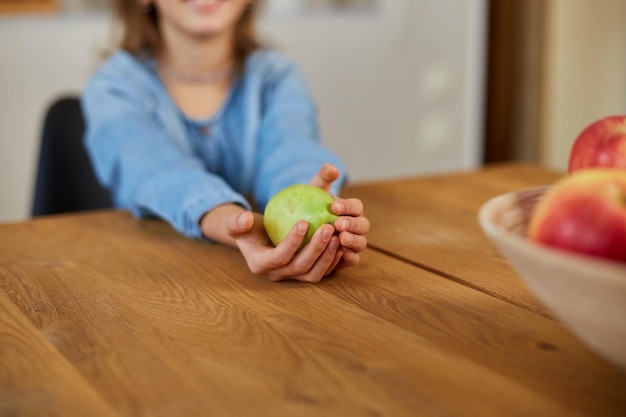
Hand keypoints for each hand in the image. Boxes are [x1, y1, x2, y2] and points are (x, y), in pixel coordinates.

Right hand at [225, 211, 343, 282]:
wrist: (258, 238)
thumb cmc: (248, 228)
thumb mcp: (237, 223)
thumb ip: (236, 222)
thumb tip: (243, 219)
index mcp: (260, 265)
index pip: (279, 257)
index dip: (292, 242)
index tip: (304, 222)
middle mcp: (277, 276)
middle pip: (300, 267)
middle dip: (316, 249)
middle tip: (328, 227)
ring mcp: (292, 278)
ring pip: (313, 274)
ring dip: (328, 257)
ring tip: (337, 235)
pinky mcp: (305, 275)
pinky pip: (322, 272)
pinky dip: (333, 260)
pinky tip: (342, 242)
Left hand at [310, 163, 369, 269]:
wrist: (302, 224)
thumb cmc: (310, 203)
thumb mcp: (314, 189)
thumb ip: (323, 177)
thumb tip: (331, 169)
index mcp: (352, 210)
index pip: (356, 207)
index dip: (348, 206)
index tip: (334, 206)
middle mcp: (357, 227)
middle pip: (363, 226)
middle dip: (353, 224)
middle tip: (338, 224)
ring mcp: (354, 244)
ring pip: (361, 244)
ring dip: (353, 241)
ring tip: (340, 239)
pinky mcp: (346, 258)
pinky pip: (352, 260)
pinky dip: (349, 258)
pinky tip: (339, 255)